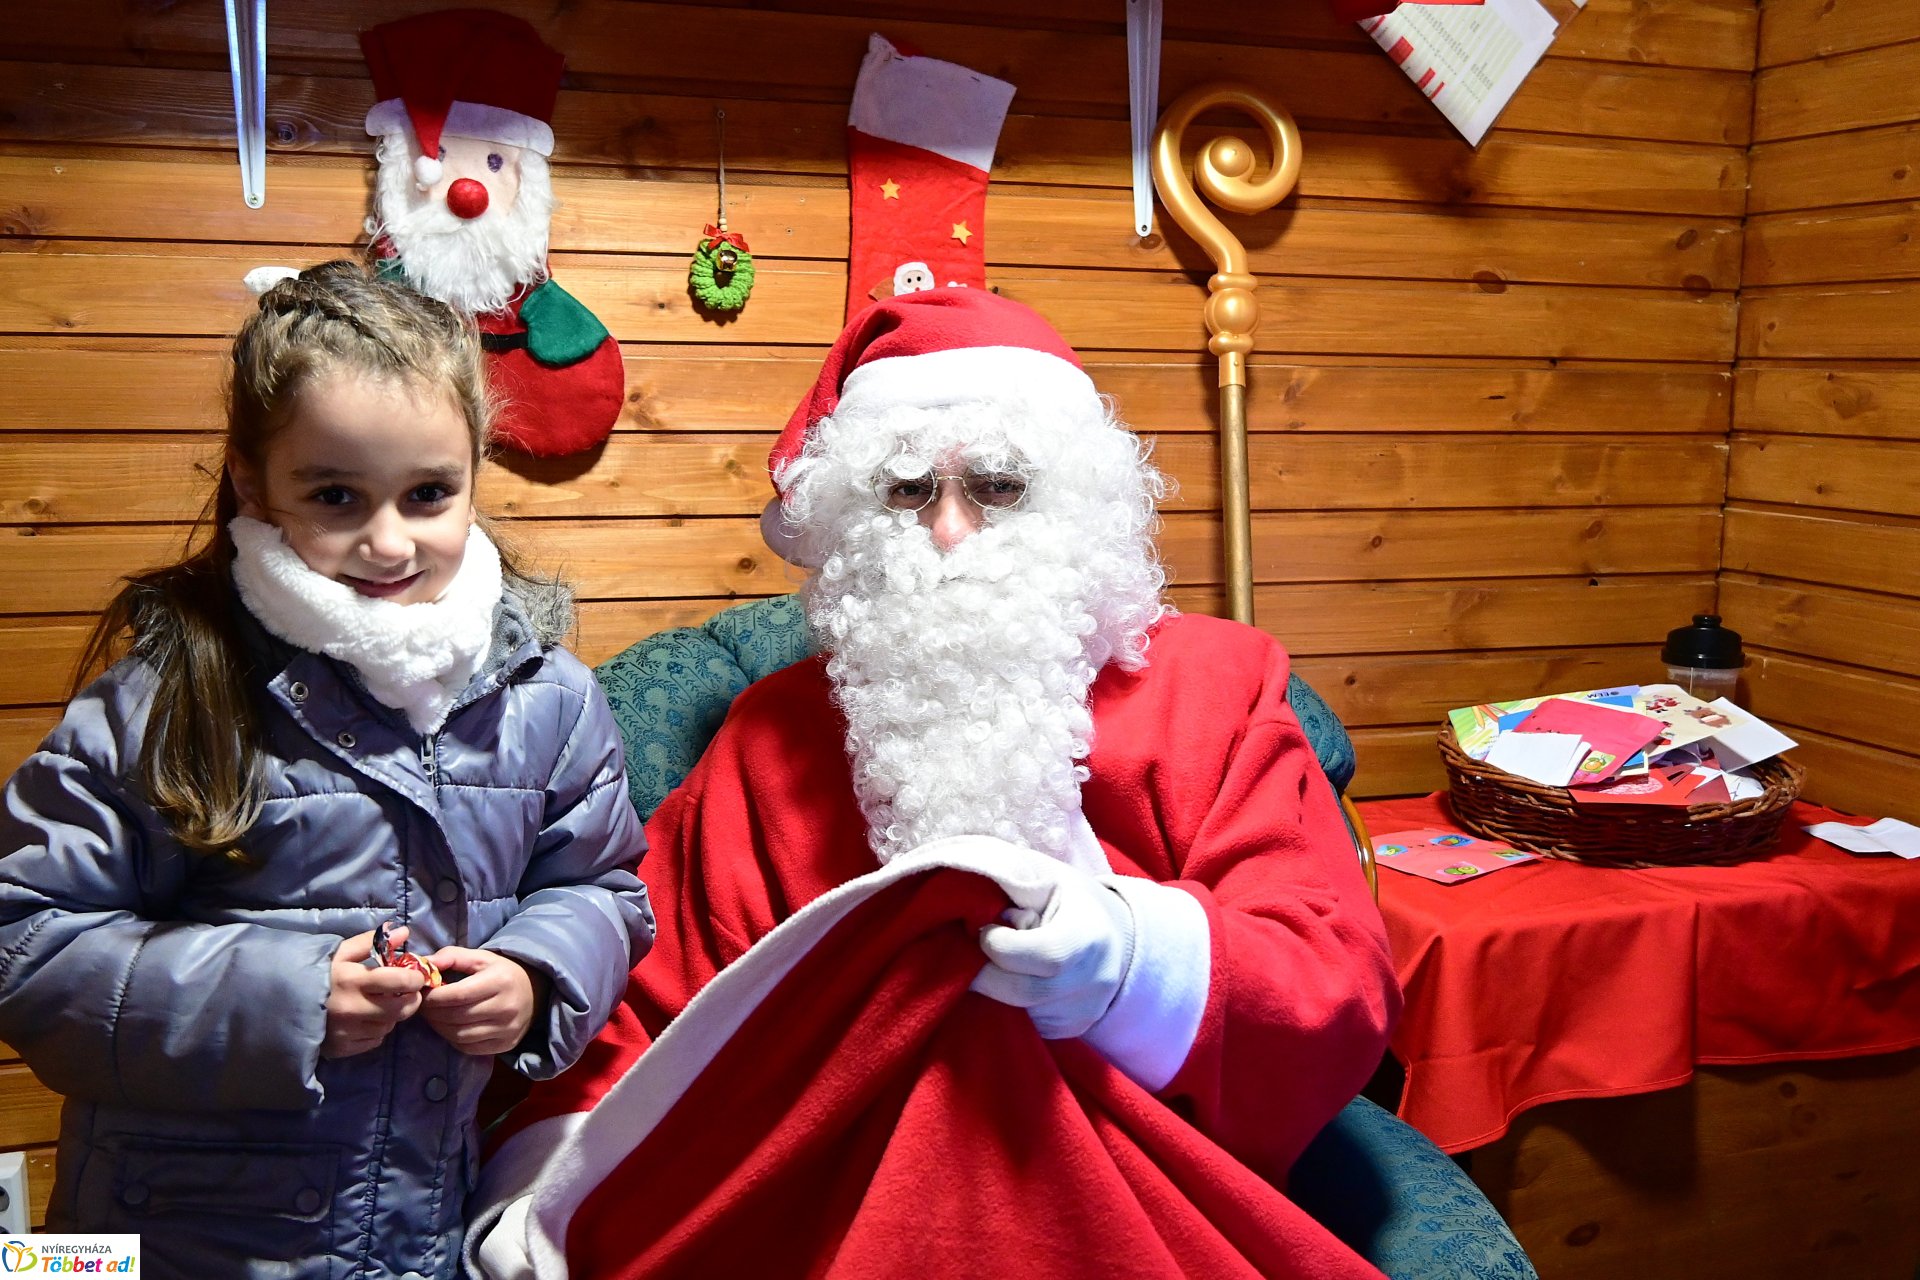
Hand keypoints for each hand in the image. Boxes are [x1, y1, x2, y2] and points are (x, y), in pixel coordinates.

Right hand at [324, 927, 425, 1058]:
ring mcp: (348, 1031)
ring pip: (389, 1025)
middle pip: (402, 1009)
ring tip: (379, 1004)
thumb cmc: (318, 974)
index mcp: (353, 980)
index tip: (414, 976)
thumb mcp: (341, 953)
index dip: (415, 978)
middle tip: (405, 992)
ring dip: (391, 1014)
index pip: (400, 981)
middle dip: (410, 999)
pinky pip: (375, 1040)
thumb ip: (373, 942)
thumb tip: (404, 933)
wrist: (284, 1005)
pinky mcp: (343, 1048)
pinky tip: (365, 1019)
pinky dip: (376, 1029)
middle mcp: (353, 1009)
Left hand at [419, 949, 548, 1055]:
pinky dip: (452, 1039)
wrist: (534, 992)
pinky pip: (469, 1048)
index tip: (422, 994)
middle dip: (432, 1012)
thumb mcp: (481, 958)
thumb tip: (425, 964)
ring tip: (434, 1016)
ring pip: (460, 1035)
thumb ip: (451, 957)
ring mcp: (507, 1029)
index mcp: (500, 981)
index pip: (458, 995)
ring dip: (439, 1027)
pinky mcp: (505, 1044)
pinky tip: (449, 1027)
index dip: (433, 997)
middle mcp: (506, 1007)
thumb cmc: (502, 973)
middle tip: (423, 1006)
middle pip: (456, 1017)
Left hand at [969, 862, 1135, 1039]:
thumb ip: (1009, 875)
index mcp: (1089, 936)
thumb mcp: (1045, 874)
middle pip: (1022, 992)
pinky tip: (1015, 979)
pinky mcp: (1071, 1029)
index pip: (1043, 955)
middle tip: (976, 952)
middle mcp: (1094, 980)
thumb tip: (966, 890)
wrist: (1115, 935)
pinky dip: (1010, 1005)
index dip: (1000, 945)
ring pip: (1019, 1013)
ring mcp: (1085, 1011)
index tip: (985, 930)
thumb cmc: (1070, 899)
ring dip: (996, 989)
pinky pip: (1027, 1025)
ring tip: (1002, 962)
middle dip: (986, 972)